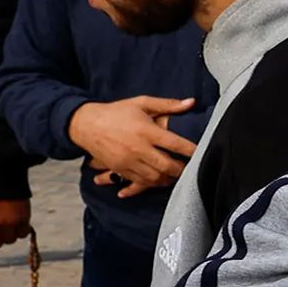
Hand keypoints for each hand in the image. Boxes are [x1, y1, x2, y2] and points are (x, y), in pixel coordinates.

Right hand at [68, 96, 196, 193]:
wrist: (85, 124)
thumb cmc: (116, 112)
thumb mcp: (141, 103)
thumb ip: (167, 104)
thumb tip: (191, 102)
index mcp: (146, 131)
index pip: (174, 144)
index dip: (191, 150)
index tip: (203, 152)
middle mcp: (138, 148)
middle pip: (166, 166)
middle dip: (182, 170)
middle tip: (193, 169)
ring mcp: (128, 161)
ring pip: (154, 178)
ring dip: (169, 179)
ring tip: (178, 176)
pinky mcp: (119, 169)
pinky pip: (139, 182)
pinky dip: (152, 184)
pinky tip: (160, 181)